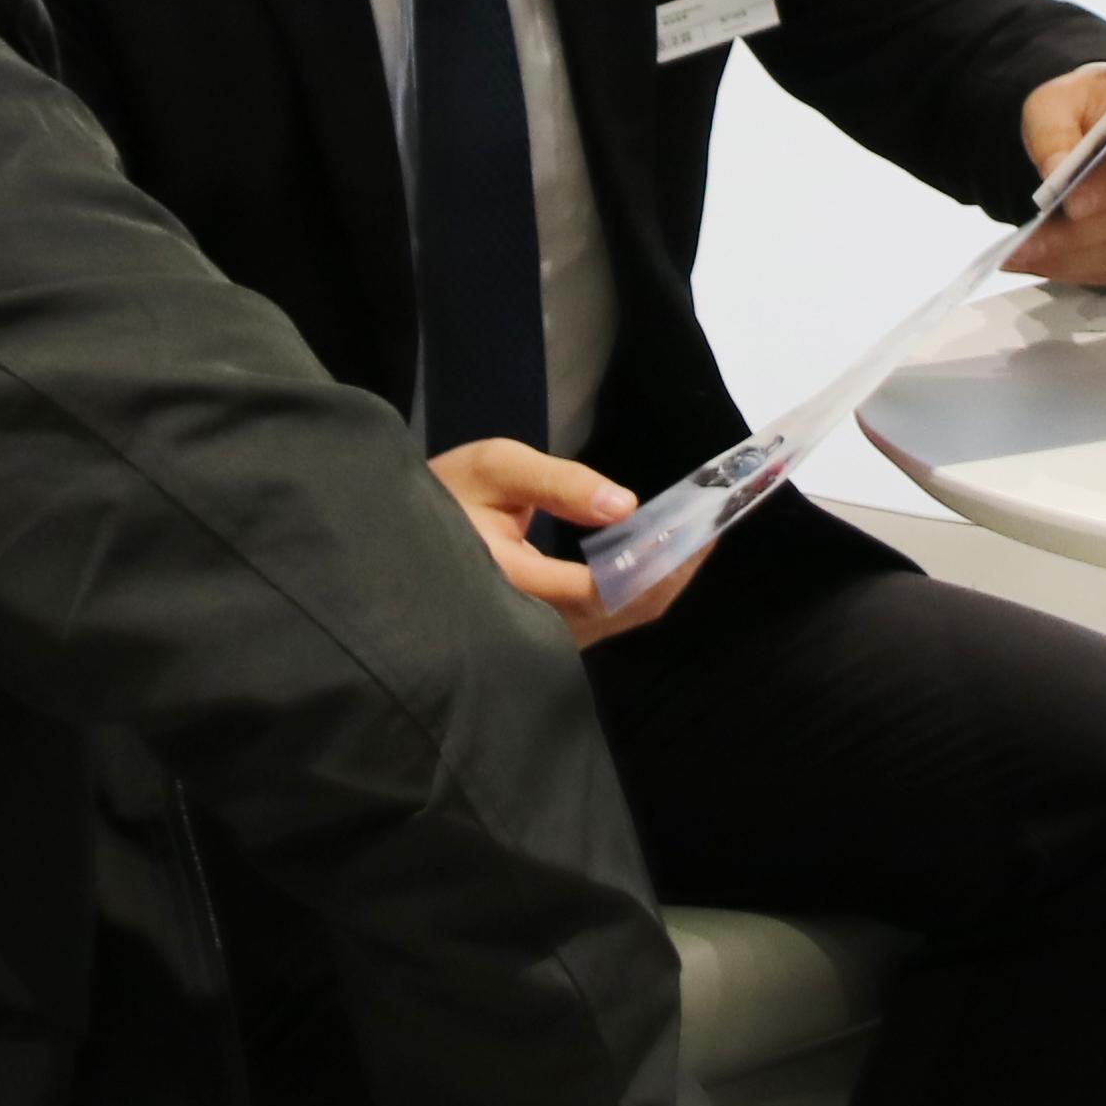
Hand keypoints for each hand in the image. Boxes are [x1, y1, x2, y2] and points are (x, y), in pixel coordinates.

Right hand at [427, 437, 704, 646]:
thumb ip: (560, 484)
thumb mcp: (495, 467)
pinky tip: (662, 558)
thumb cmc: (443, 496)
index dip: (650, 563)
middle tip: (710, 531)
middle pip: (621, 611)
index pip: (600, 588)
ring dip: (662, 583)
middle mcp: (529, 624)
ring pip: (617, 621)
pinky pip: (605, 620)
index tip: (687, 529)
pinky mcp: (543, 635)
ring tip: (698, 539)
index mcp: (513, 582)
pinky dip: (639, 591)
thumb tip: (626, 505)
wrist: (395, 540)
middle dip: (672, 572)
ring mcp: (537, 637)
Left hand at [1010, 66, 1105, 284]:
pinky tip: (1049, 262)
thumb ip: (1053, 131)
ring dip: (1078, 258)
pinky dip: (1088, 269)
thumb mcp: (1056, 101)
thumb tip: (1056, 174)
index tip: (1069, 204)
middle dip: (1081, 233)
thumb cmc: (1087, 109)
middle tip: (1028, 245)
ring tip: (1027, 257)